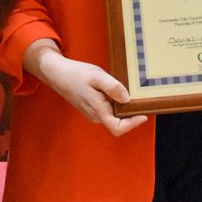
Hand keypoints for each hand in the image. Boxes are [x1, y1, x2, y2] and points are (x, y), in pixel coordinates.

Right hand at [27, 41, 147, 136]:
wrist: (58, 73)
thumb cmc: (77, 74)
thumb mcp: (97, 76)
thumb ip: (112, 87)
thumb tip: (127, 98)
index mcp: (98, 111)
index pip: (118, 128)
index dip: (133, 124)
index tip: (143, 114)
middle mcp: (96, 116)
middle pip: (119, 122)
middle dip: (130, 113)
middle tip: (141, 98)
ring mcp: (93, 113)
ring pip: (114, 114)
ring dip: (123, 106)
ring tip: (128, 90)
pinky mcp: (92, 107)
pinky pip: (108, 109)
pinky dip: (115, 102)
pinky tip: (115, 89)